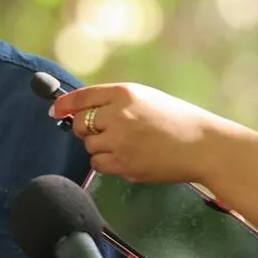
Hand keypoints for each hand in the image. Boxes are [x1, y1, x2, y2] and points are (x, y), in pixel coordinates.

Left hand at [49, 83, 234, 185]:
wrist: (203, 145)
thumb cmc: (176, 121)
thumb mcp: (146, 99)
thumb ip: (114, 103)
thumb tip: (78, 111)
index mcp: (124, 93)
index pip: (82, 97)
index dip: (64, 104)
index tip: (54, 110)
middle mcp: (118, 114)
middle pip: (80, 124)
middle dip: (86, 130)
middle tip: (107, 132)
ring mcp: (119, 140)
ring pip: (89, 147)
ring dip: (101, 147)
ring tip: (128, 145)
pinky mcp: (123, 163)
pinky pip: (99, 164)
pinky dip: (108, 163)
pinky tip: (128, 158)